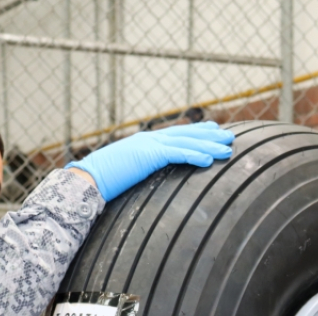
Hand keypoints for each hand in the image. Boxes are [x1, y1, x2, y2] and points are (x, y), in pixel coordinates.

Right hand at [67, 121, 234, 201]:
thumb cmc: (103, 182)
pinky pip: (177, 154)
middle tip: (230, 136)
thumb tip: (152, 181)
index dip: (197, 131)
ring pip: (186, 142)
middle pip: (186, 134)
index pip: (176, 134)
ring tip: (227, 149)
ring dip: (209, 145)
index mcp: (145, 143)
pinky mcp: (148, 155)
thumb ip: (144, 171)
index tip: (214, 130)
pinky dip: (195, 155)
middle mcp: (149, 139)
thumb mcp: (129, 174)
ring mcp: (149, 145)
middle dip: (209, 136)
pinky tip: (210, 159)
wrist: (87, 180)